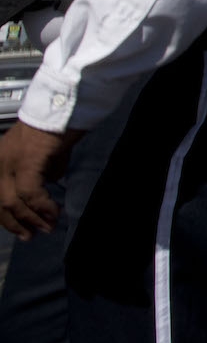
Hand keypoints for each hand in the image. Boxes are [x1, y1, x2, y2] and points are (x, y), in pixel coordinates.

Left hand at [0, 122, 81, 240]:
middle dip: (17, 223)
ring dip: (32, 218)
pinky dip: (42, 206)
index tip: (22, 230)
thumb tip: (48, 185)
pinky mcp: (26, 162)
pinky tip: (54, 212)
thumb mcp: (45, 153)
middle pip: (1, 202)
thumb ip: (43, 171)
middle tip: (32, 236)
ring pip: (13, 202)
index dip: (7, 217)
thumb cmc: (57, 126)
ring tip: (47, 227)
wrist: (64, 107)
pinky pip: (31, 193)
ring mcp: (10, 162)